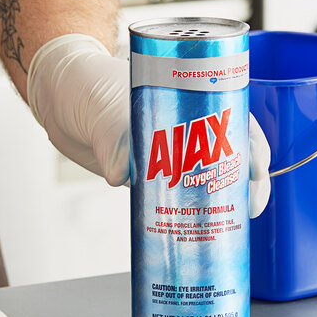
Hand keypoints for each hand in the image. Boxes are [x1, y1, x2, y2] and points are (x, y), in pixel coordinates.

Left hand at [27, 34, 270, 215]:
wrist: (58, 100)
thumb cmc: (86, 83)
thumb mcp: (103, 100)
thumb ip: (112, 134)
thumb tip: (123, 175)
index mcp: (191, 99)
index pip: (236, 123)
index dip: (254, 149)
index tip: (257, 175)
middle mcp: (186, 130)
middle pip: (230, 158)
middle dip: (247, 185)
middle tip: (250, 212)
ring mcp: (167, 156)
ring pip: (207, 182)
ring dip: (222, 205)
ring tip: (230, 229)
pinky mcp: (146, 178)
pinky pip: (174, 198)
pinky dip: (187, 216)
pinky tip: (195, 234)